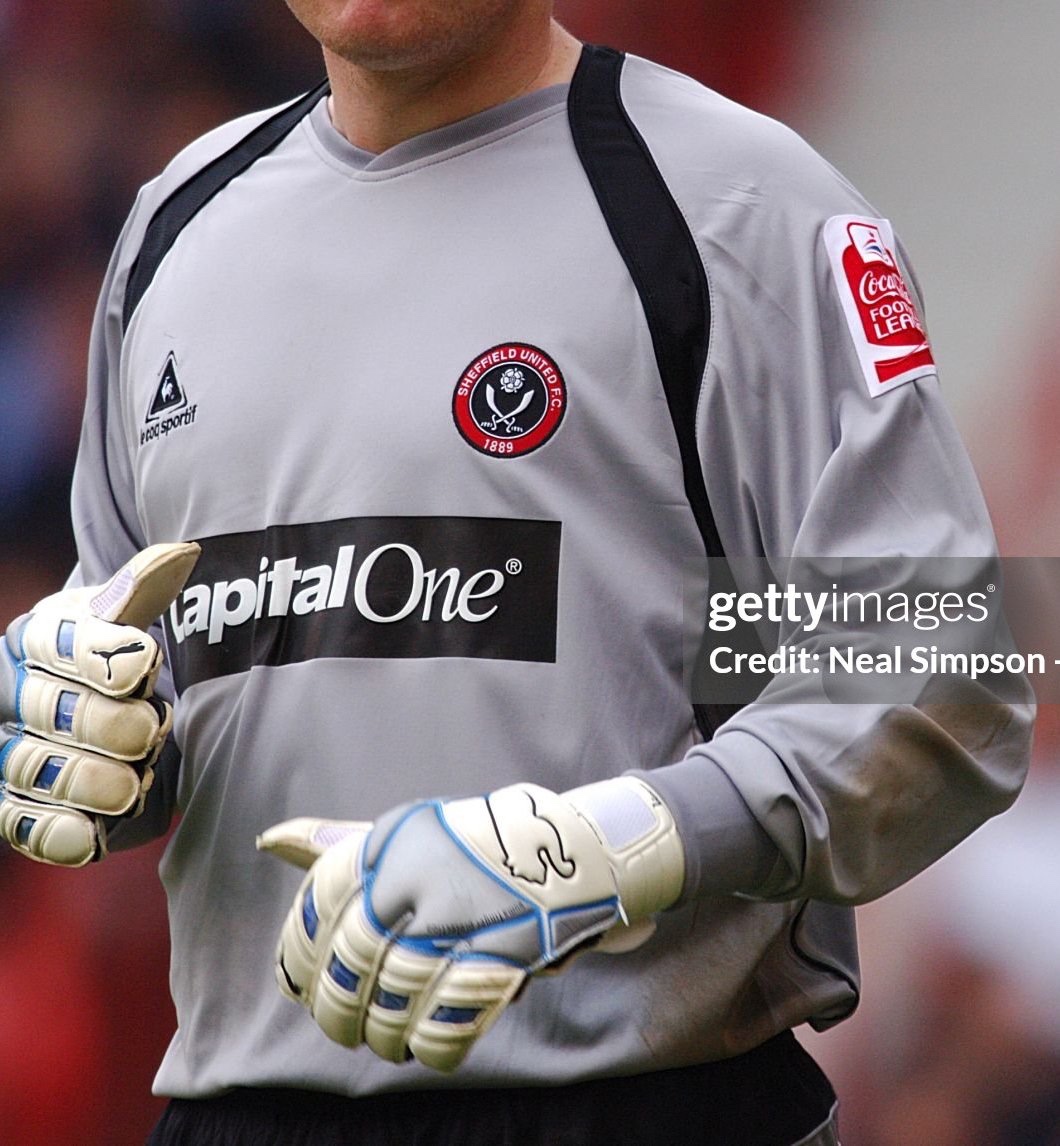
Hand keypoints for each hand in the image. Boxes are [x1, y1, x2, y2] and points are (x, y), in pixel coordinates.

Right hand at [0, 542, 199, 865]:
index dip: (96, 652)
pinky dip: (55, 831)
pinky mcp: (23, 809)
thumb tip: (181, 553)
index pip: (53, 640)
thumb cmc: (132, 657)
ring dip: (85, 778)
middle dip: (100, 722)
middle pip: (40, 708)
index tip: (144, 660)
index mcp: (38, 637)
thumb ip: (151, 591)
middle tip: (149, 730)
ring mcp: (12, 753)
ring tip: (132, 783)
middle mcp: (12, 694)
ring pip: (29, 768)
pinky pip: (23, 824)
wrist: (131, 714)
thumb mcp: (139, 620)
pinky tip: (87, 834)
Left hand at [258, 776, 683, 1071]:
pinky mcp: (505, 951)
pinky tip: (429, 1047)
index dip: (299, 953)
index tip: (295, 986)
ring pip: (394, 997)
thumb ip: (341, 844)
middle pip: (352, 959)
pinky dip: (433, 1046)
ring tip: (387, 1042)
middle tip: (344, 1029)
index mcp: (395, 837)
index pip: (321, 900)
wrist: (579, 850)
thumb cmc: (476, 849)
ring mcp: (464, 912)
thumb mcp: (409, 835)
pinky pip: (448, 1019)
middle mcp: (422, 870)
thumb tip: (269, 839)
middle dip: (338, 1009)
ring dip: (384, 1034)